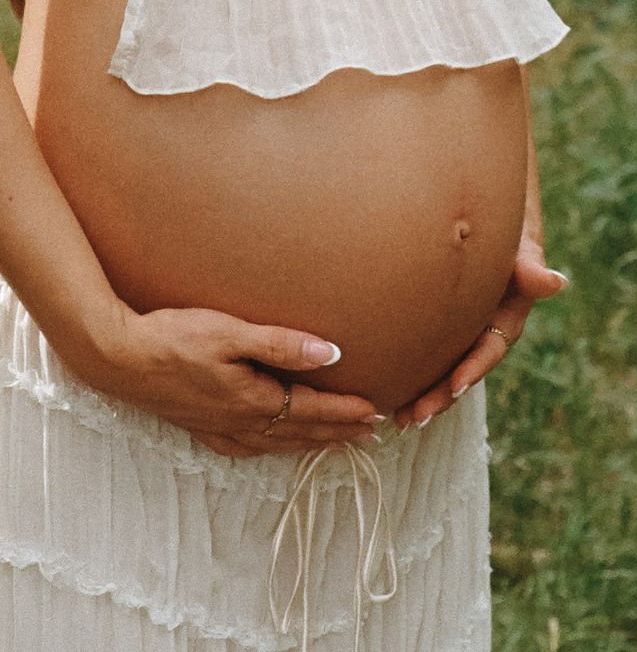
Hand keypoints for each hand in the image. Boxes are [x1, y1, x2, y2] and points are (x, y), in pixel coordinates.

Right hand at [80, 303, 379, 457]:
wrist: (118, 357)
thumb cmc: (174, 337)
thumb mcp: (231, 332)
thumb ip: (282, 344)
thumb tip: (331, 354)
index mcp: (252, 400)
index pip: (311, 409)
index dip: (345, 412)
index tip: (375, 412)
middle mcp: (239, 422)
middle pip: (300, 432)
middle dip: (338, 432)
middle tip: (371, 434)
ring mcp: (218, 428)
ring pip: (277, 443)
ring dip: (312, 442)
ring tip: (337, 442)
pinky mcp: (200, 426)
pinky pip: (248, 447)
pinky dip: (273, 449)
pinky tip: (273, 446)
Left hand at [392, 236, 568, 429]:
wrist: (488, 224)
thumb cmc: (508, 235)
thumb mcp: (522, 249)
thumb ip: (531, 267)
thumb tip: (555, 281)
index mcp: (506, 319)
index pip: (490, 349)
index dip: (474, 368)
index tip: (456, 386)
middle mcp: (483, 332)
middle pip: (463, 370)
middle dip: (441, 396)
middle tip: (415, 418)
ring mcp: (461, 332)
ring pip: (443, 369)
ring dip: (423, 396)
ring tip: (399, 419)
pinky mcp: (441, 327)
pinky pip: (426, 354)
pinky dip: (409, 373)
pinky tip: (385, 391)